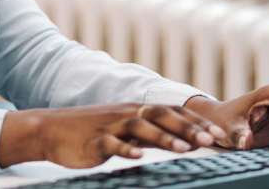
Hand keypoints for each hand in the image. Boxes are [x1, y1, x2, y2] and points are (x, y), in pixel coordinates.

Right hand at [0, 103, 227, 168]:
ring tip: (183, 149)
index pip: (172, 111)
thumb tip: (180, 139)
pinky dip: (126, 150)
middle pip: (161, 116)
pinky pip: (111, 144)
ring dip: (164, 138)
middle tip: (210, 139)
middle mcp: (126, 114)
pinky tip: (138, 157)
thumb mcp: (124, 128)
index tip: (217, 133)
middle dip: (187, 127)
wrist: (51, 129)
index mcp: (136, 110)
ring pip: (141, 128)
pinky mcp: (93, 141)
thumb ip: (150, 132)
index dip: (195, 121)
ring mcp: (110, 127)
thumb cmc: (91, 130)